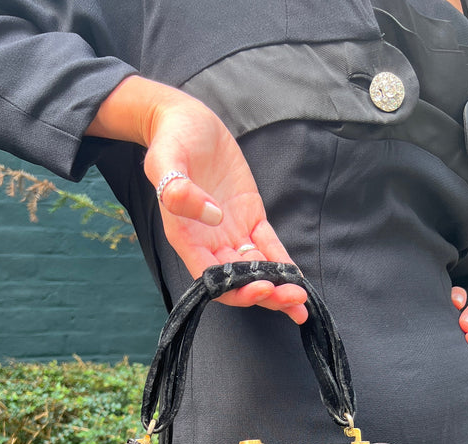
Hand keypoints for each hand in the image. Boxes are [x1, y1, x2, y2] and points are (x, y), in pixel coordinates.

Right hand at [87, 76, 306, 322]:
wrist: (185, 120)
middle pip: (240, 281)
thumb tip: (211, 216)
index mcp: (187, 237)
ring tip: (302, 298)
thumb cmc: (171, 140)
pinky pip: (268, 245)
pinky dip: (283, 261)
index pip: (213, 279)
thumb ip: (179, 190)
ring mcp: (231, 231)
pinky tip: (298, 276)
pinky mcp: (250, 216)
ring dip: (279, 285)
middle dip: (268, 293)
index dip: (237, 290)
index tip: (262, 287)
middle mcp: (209, 243)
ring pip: (257, 268)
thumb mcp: (165, 159)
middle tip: (295, 299)